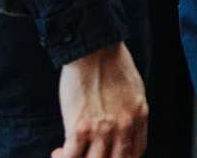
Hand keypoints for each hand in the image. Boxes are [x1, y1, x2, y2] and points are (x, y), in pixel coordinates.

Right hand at [54, 42, 147, 157]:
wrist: (94, 49)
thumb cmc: (111, 64)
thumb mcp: (133, 90)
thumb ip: (129, 113)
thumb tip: (120, 129)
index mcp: (138, 117)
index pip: (135, 153)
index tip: (106, 154)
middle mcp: (123, 127)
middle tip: (86, 155)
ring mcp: (102, 130)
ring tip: (67, 154)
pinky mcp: (79, 127)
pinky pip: (72, 157)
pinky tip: (58, 152)